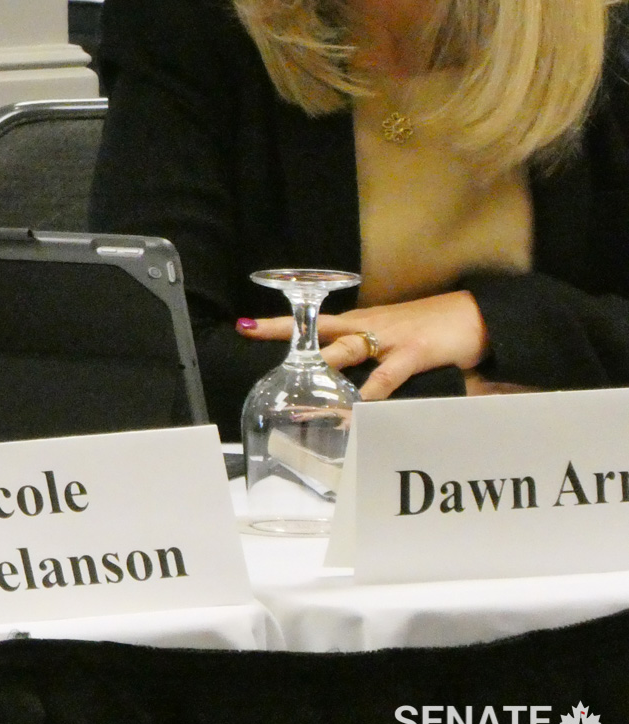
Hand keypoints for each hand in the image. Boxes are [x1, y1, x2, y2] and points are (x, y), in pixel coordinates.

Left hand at [237, 290, 488, 400]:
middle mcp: (367, 327)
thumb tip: (346, 383)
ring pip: (345, 349)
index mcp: (360, 323)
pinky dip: (370, 393)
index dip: (280, 323)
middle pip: (317, 327)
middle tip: (249, 331)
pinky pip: (386, 376)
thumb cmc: (431, 329)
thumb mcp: (392, 339)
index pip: (313, 321)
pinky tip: (356, 407)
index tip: (245, 325)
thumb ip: (367, 358)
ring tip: (293, 377)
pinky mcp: (413, 353)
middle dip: (283, 330)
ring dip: (319, 363)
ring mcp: (388, 339)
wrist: (477, 315)